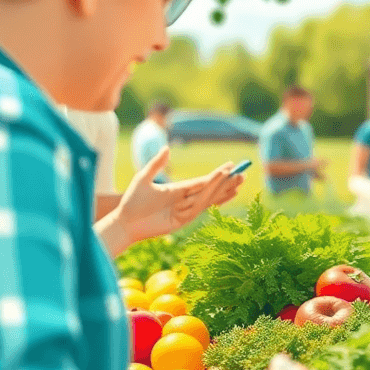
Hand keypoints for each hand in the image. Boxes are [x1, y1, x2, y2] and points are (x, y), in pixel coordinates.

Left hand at [112, 148, 242, 245]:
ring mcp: (185, 210)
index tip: (232, 165)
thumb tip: (167, 147)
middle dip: (227, 181)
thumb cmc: (132, 202)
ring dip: (224, 189)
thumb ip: (156, 164)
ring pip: (209, 197)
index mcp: (179, 189)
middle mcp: (185, 199)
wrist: (125, 223)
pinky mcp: (183, 220)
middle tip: (244, 173)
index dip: (218, 173)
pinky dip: (214, 200)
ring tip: (239, 181)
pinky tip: (226, 196)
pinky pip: (201, 207)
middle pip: (211, 189)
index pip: (203, 180)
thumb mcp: (143, 178)